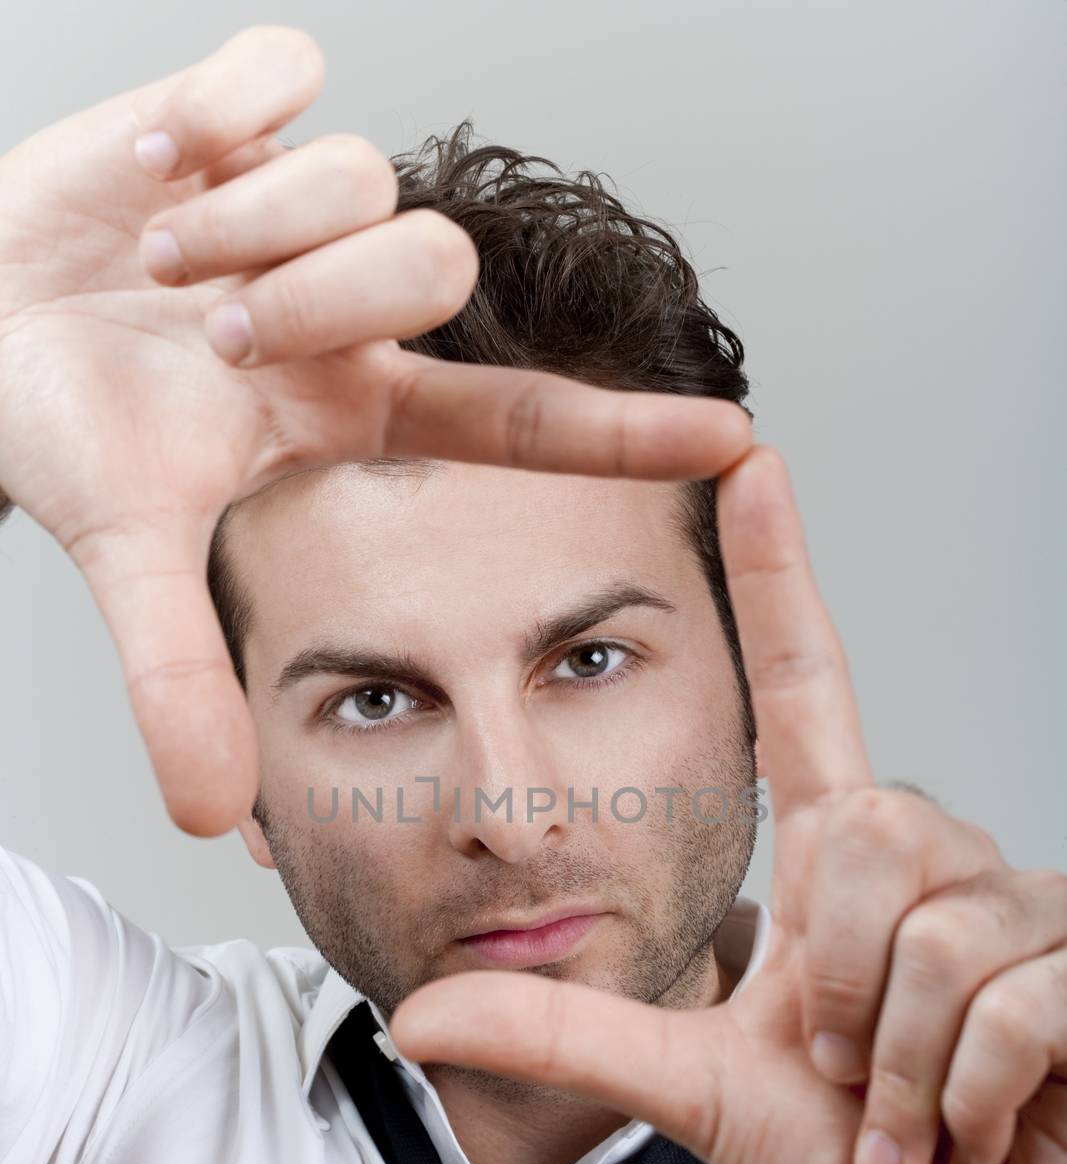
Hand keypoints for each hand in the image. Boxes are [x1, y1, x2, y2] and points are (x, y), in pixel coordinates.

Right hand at [0, 25, 750, 836]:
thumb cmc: (69, 427)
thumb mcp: (129, 552)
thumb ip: (177, 675)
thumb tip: (210, 816)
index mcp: (355, 406)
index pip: (521, 419)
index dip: (628, 435)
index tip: (740, 442)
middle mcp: (353, 302)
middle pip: (434, 264)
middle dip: (313, 302)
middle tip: (214, 341)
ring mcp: (306, 201)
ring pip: (358, 178)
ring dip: (239, 232)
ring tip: (158, 267)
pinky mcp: (247, 106)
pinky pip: (282, 78)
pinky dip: (205, 125)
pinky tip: (155, 172)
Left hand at [391, 444, 1066, 1163]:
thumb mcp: (692, 1092)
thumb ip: (569, 1041)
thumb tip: (419, 1019)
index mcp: (837, 860)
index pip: (806, 686)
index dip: (780, 576)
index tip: (750, 459)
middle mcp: (928, 858)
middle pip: (865, 838)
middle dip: (837, 988)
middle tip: (847, 1075)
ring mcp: (1018, 909)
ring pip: (935, 930)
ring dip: (898, 1067)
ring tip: (912, 1112)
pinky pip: (1011, 996)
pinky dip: (969, 1097)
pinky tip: (980, 1130)